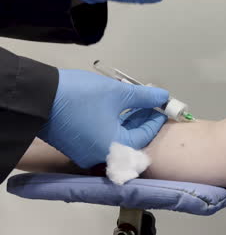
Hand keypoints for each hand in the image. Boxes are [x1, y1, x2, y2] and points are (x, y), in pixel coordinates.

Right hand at [38, 69, 168, 167]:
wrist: (37, 96)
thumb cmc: (81, 96)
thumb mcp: (117, 93)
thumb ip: (144, 97)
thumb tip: (163, 96)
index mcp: (113, 149)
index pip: (143, 137)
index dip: (154, 121)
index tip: (162, 108)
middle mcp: (100, 157)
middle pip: (130, 141)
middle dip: (141, 122)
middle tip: (150, 105)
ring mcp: (85, 154)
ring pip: (115, 140)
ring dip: (127, 123)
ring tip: (136, 104)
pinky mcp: (75, 147)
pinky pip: (101, 139)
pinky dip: (112, 126)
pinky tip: (118, 110)